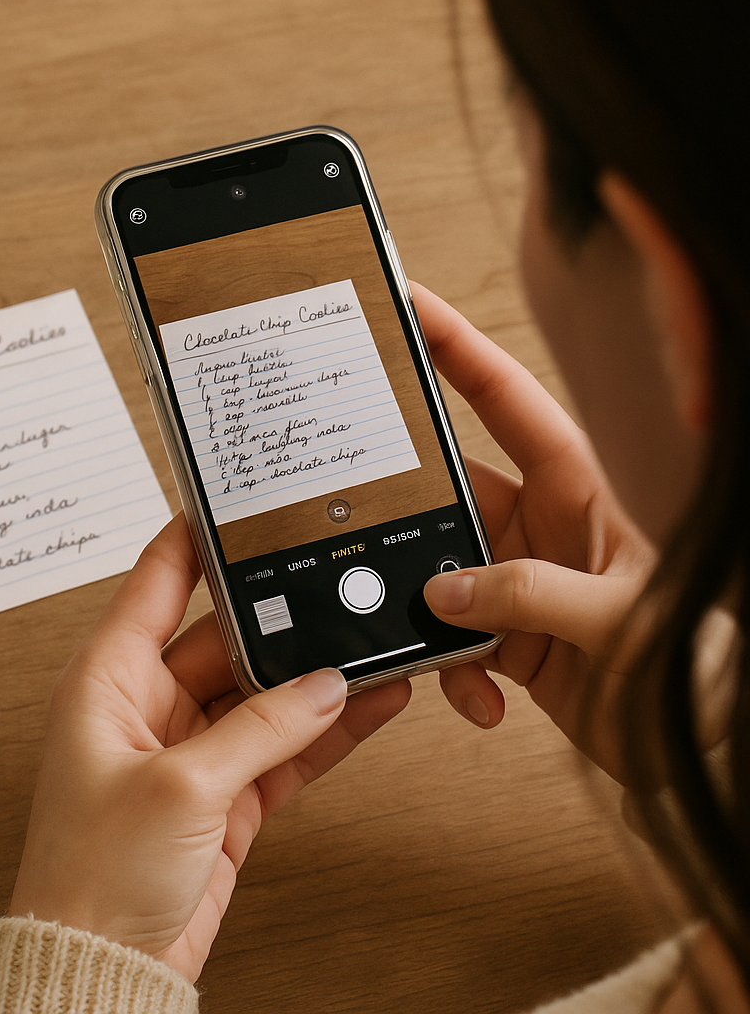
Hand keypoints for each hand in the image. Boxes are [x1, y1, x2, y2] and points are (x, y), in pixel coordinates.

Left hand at [9, 513, 411, 981]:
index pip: (156, 583)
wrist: (105, 971)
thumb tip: (322, 686)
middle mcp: (148, 705)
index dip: (194, 539)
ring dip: (313, 677)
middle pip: (225, 637)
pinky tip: (366, 704)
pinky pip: (282, 745)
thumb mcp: (182, 786)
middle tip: (333, 586)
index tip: (236, 505)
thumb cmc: (94, 877)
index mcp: (109, 680)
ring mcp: (191, 749)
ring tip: (368, 646)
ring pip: (264, 693)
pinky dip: (323, 730)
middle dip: (281, 618)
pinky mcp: (225, 793)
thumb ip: (261, 729)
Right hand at [412, 282, 657, 777]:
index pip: (509, 402)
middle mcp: (543, 527)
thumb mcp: (621, 619)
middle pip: (452, 488)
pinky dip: (452, 669)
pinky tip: (479, 698)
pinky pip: (452, 635)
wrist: (701, 745)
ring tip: (434, 638)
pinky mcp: (507, 634)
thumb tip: (447, 591)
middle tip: (356, 498)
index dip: (458, 349)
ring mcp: (520, 580)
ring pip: (439, 568)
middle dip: (407, 499)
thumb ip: (531, 594)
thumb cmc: (695, 663)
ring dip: (426, 605)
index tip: (409, 311)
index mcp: (580, 491)